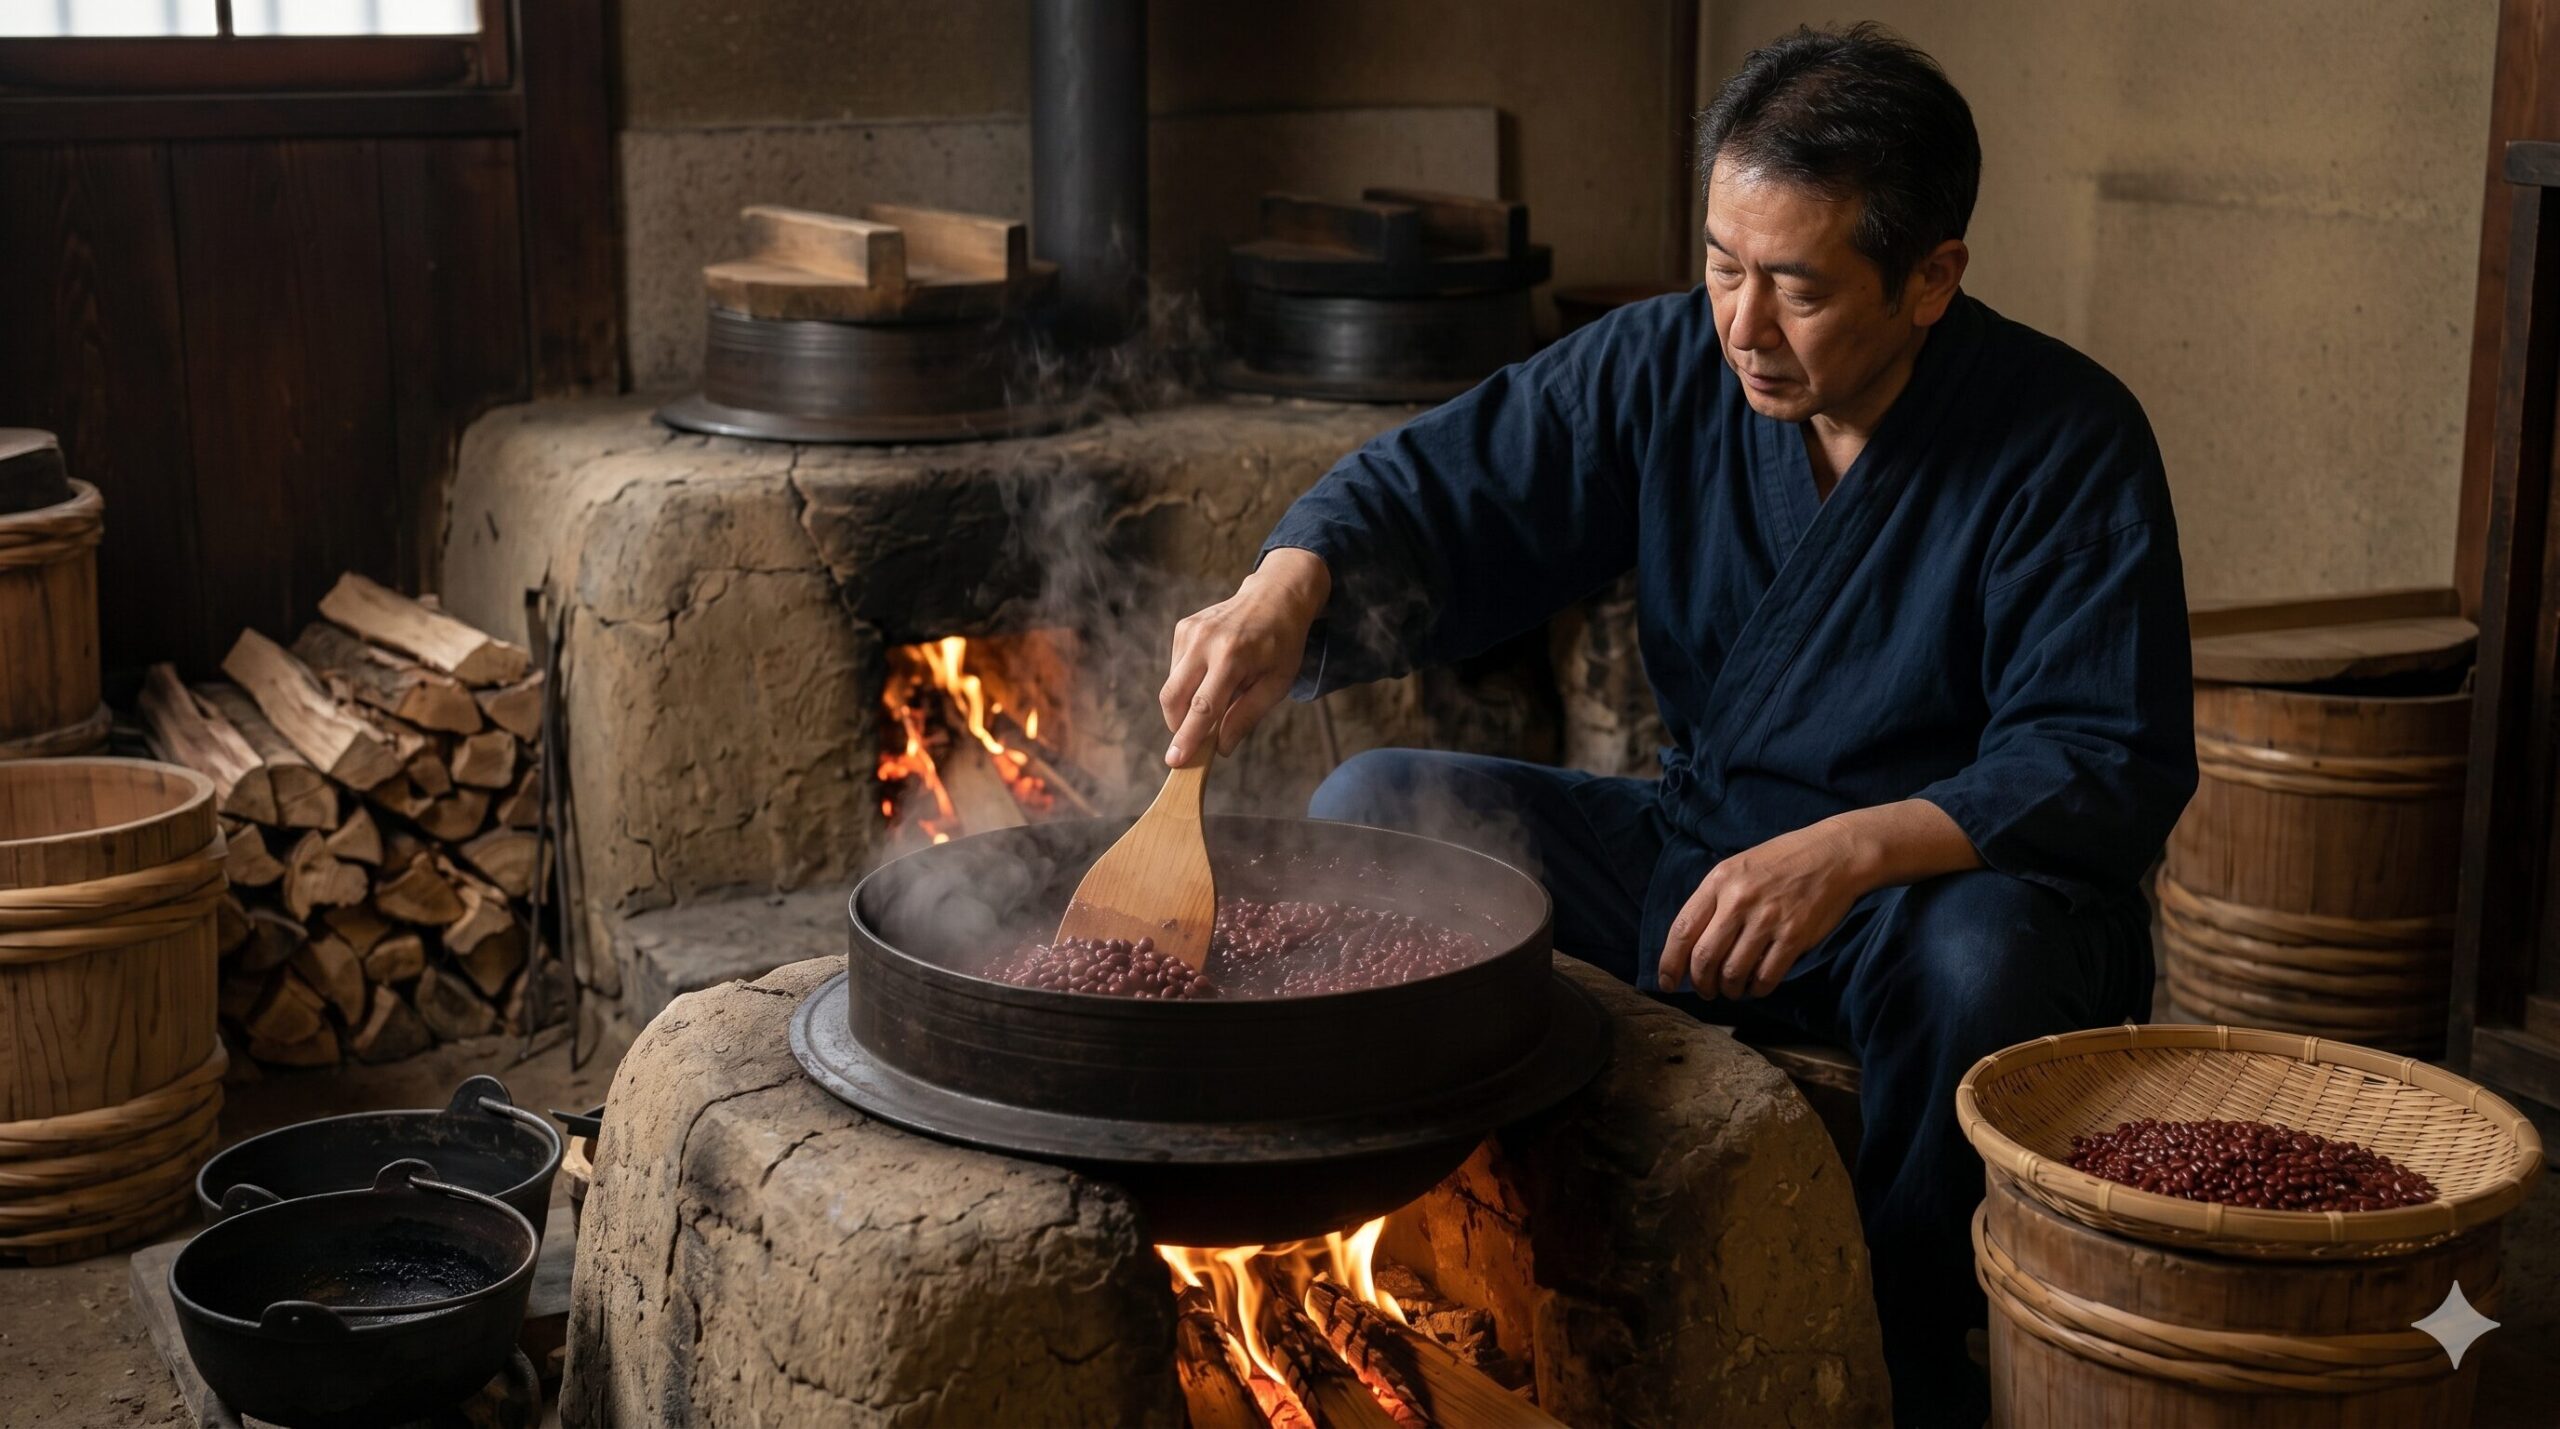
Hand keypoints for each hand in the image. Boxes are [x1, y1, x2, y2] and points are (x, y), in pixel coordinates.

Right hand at [1160, 548, 1331, 766]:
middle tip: (1191, 739)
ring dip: (1186, 703)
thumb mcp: (1276, 684)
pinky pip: (1176, 669)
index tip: (1174, 760)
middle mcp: (1205, 642)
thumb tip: (1221, 748)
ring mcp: (1190, 632)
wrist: (1274, 596)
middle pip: (1174, 697)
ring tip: (1217, 694)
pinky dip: (1188, 682)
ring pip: (1172, 685)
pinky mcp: (1182, 628)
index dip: (1187, 736)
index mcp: (1233, 658)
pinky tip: (1212, 674)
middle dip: (1177, 725)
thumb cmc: (1281, 644)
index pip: (1202, 707)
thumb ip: (1246, 716)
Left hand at [1658, 820, 1865, 998]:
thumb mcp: (1738, 868)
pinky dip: (1757, 989)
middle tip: (1705, 991)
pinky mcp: (1794, 936)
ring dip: (1729, 989)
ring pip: (1733, 972)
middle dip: (1700, 983)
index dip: (1669, 963)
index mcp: (1719, 881)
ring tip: (1732, 990)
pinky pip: (1766, 976)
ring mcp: (1767, 919)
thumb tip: (1690, 945)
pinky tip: (1756, 987)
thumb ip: (1714, 901)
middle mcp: (1739, 900)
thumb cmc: (1781, 862)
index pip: (1681, 930)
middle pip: (1704, 958)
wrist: (1832, 854)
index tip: (1666, 982)